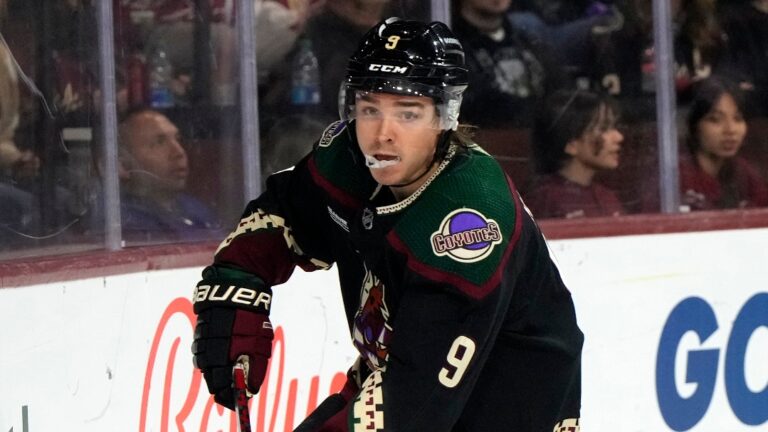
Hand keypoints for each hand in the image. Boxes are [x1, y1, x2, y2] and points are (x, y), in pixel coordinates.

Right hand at [191, 268, 273, 409]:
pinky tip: (216, 358)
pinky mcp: (199, 329)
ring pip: (204, 364)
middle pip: (211, 377)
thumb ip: (256, 367)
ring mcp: (202, 338)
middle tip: (227, 392)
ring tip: (223, 376)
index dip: (228, 395)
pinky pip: (201, 350)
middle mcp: (210, 348)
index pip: (222, 384)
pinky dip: (208, 358)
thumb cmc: (252, 315)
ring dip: (213, 372)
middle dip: (219, 386)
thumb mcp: (260, 342)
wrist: (236, 286)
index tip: (234, 402)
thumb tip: (251, 389)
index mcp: (226, 352)